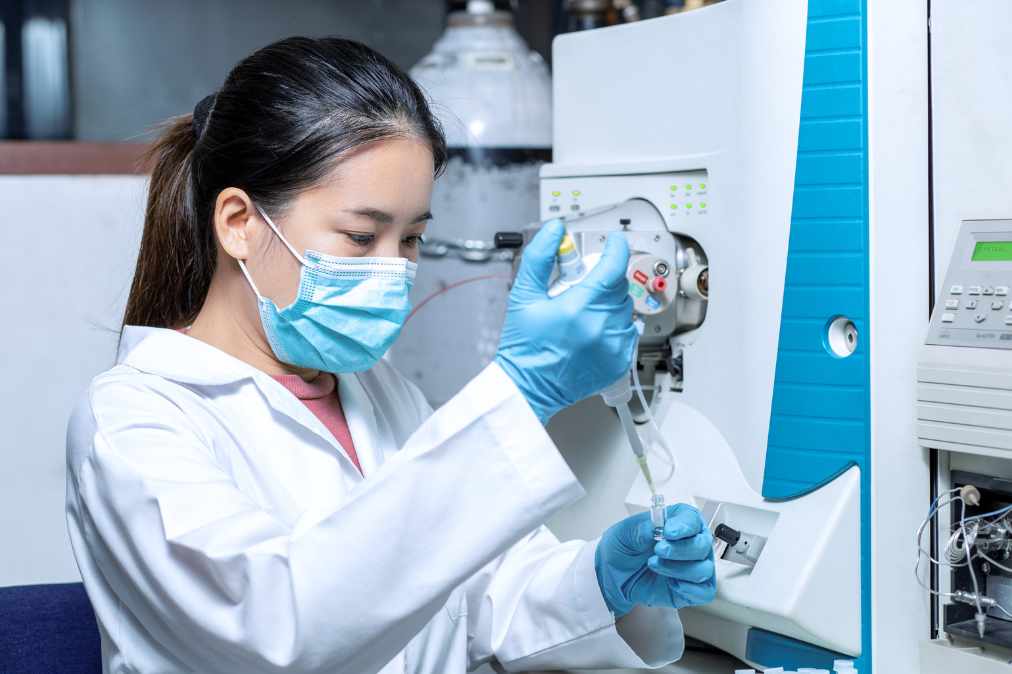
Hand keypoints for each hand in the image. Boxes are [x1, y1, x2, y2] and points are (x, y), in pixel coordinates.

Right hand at [494, 219, 636, 423]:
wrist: (528, 388)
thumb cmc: (524, 348)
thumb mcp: (524, 296)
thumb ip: (539, 258)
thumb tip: (554, 232)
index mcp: (580, 307)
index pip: (613, 265)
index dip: (616, 248)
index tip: (613, 242)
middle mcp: (602, 326)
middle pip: (619, 286)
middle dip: (603, 280)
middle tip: (580, 288)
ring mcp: (614, 346)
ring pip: (625, 308)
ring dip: (609, 304)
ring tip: (582, 315)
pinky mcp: (620, 362)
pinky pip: (627, 332)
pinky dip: (613, 327)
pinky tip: (590, 333)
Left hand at [595, 503, 715, 616]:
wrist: (613, 573)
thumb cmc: (623, 548)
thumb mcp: (625, 532)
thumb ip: (641, 528)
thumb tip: (655, 529)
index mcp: (678, 523)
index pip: (693, 520)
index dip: (685, 526)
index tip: (669, 532)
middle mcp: (690, 543)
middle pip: (703, 545)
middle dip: (680, 549)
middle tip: (658, 550)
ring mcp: (692, 567)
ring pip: (704, 569)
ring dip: (678, 569)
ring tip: (655, 565)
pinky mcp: (690, 589)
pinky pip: (704, 593)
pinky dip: (690, 589)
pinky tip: (671, 583)